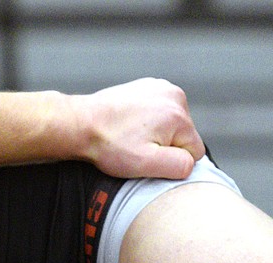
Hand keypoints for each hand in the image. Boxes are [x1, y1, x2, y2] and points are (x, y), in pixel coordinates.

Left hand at [76, 77, 205, 179]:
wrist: (79, 124)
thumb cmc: (108, 145)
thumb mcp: (145, 163)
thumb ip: (179, 165)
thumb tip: (191, 162)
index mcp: (179, 115)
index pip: (193, 151)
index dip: (170, 161)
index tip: (146, 157)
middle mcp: (174, 95)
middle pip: (182, 135)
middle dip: (163, 146)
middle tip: (134, 147)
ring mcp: (160, 88)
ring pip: (170, 124)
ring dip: (154, 134)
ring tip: (128, 136)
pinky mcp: (146, 87)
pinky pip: (156, 112)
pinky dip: (144, 121)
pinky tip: (126, 125)